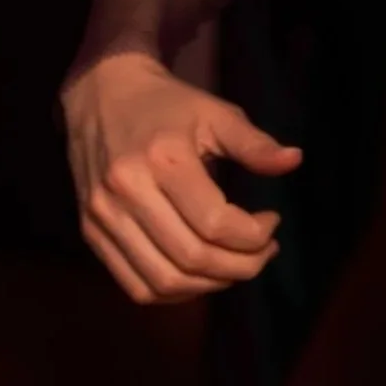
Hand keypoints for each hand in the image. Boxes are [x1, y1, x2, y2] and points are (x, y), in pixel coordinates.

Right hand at [61, 52, 300, 302]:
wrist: (100, 93)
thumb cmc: (166, 104)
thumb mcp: (214, 112)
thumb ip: (253, 143)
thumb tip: (295, 161)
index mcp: (161, 159)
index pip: (215, 224)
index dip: (255, 236)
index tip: (271, 220)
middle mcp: (126, 191)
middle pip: (192, 259)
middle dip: (242, 266)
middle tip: (262, 251)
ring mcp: (102, 215)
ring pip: (164, 281)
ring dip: (211, 285)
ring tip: (234, 263)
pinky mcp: (90, 231)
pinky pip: (136, 286)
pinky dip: (174, 292)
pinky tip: (197, 274)